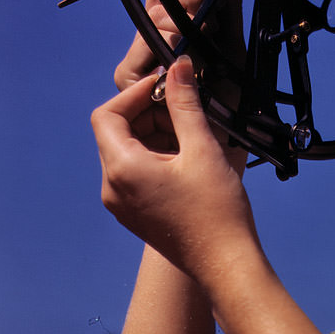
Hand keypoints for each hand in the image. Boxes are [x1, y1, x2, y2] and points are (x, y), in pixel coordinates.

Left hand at [91, 58, 258, 284]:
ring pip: (126, 153)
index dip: (136, 94)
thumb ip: (185, 104)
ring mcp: (122, 204)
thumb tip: (178, 68)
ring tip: (190, 133)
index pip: (108, 114)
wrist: (226, 265)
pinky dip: (154, 157)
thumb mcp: (202, 149)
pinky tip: (186, 158)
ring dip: (153, 134)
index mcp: (122, 169)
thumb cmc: (217, 212)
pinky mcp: (136, 215)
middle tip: (183, 106)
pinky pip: (134, 174)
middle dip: (147, 113)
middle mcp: (112, 188)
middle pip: (115, 132)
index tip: (167, 86)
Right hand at [114, 0, 244, 90]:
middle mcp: (152, 40)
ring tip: (206, 39)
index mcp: (173, 27)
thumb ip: (229, 9)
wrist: (227, 136)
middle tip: (212, 17)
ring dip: (183, 21)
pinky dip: (171, 42)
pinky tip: (189, 54)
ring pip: (153, 15)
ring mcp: (138, 57)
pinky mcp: (128, 75)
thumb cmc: (230, 101)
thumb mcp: (233, 49)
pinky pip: (146, 42)